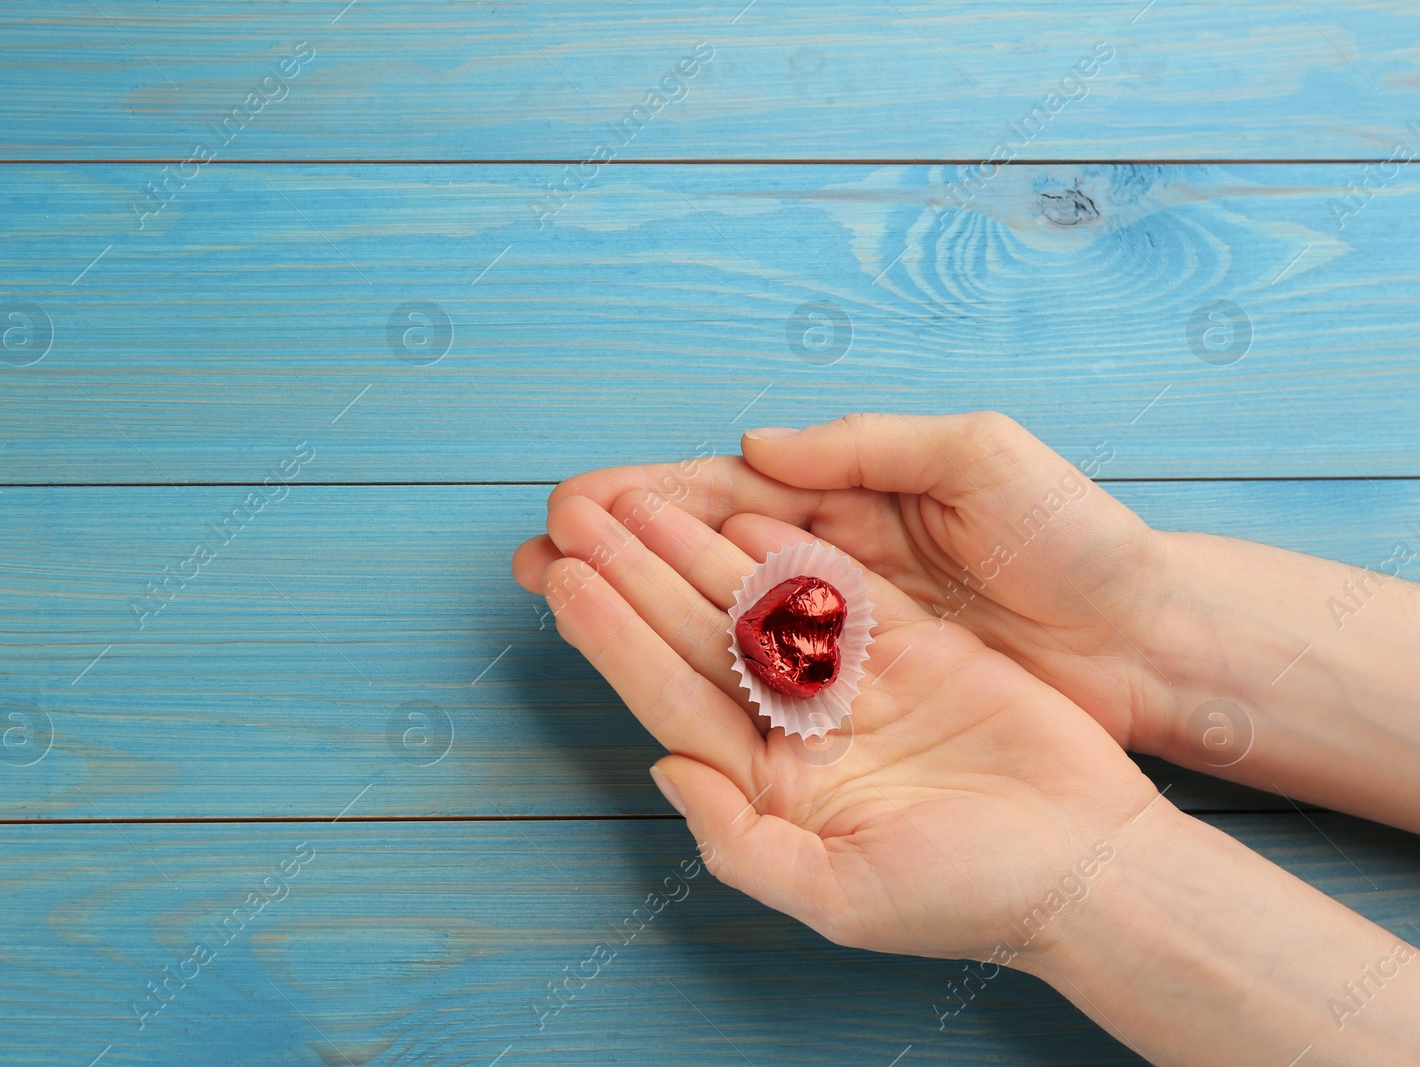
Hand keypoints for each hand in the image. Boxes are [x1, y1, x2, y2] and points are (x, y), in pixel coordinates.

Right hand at [516, 412, 1177, 753]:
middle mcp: (835, 559)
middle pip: (702, 552)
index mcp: (855, 491)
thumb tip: (756, 445)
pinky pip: (770, 674)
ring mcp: (846, 630)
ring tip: (571, 602)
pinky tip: (653, 661)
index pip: (727, 491)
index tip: (577, 505)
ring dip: (644, 607)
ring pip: (720, 614)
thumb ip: (871, 444)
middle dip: (620, 549)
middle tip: (541, 554)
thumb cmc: (1080, 541)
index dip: (649, 497)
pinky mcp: (869, 690)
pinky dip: (707, 664)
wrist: (1152, 646)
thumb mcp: (986, 457)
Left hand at [517, 488, 1156, 960]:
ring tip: (639, 499)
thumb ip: (736, 841)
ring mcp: (853, 684)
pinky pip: (838, 588)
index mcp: (770, 787)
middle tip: (574, 517)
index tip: (561, 581)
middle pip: (697, 638)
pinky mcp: (912, 649)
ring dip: (695, 550)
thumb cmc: (969, 897)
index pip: (671, 699)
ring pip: (755, 603)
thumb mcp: (840, 897)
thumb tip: (661, 771)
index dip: (614, 639)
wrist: (1093, 866)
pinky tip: (738, 511)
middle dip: (635, 576)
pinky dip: (790, 548)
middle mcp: (799, 730)